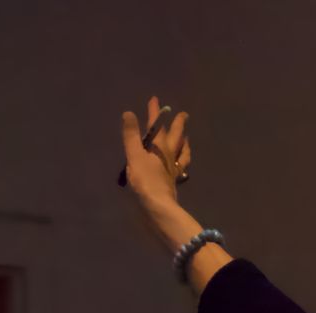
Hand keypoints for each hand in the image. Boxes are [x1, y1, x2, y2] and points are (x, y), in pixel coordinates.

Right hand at [119, 95, 190, 221]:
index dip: (155, 114)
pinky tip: (179, 167)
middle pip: (176, 138)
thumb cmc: (145, 182)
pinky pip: (180, 170)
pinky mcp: (172, 185)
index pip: (157, 127)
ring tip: (186, 139)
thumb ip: (131, 136)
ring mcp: (173, 172)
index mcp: (160, 148)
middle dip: (178, 125)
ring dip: (184, 144)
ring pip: (182, 154)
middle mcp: (170, 158)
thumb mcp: (135, 156)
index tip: (156, 100)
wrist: (158, 210)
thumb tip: (129, 113)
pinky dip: (180, 164)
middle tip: (183, 115)